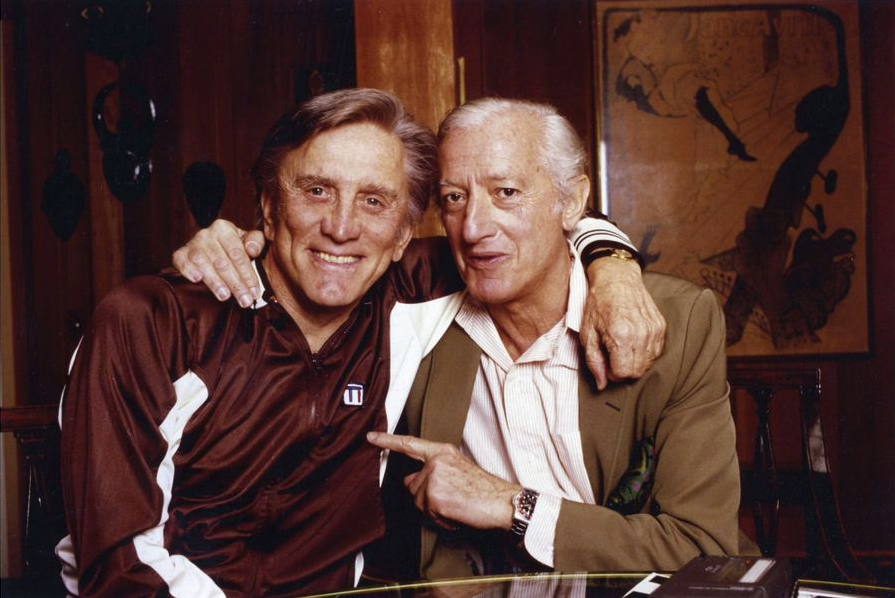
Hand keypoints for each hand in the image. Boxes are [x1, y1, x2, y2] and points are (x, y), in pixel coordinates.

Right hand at [171, 219, 265, 306]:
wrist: (212, 247)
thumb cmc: (233, 247)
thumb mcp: (248, 242)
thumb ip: (256, 242)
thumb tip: (253, 250)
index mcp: (224, 228)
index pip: (237, 254)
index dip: (247, 274)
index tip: (254, 291)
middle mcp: (206, 234)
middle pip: (222, 262)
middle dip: (235, 284)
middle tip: (244, 301)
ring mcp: (192, 244)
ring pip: (203, 263)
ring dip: (215, 281)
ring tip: (225, 296)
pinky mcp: (180, 254)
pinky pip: (181, 261)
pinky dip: (188, 269)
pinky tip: (197, 279)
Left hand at [367, 431, 519, 530]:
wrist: (501, 502)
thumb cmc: (484, 490)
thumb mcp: (458, 469)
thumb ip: (434, 470)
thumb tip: (412, 481)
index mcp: (442, 452)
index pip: (410, 445)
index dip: (388, 441)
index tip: (372, 436)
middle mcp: (435, 461)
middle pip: (412, 484)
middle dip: (426, 496)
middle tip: (451, 498)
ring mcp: (433, 478)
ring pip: (419, 501)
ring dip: (434, 509)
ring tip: (456, 505)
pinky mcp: (434, 496)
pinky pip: (427, 514)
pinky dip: (440, 519)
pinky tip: (456, 513)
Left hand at [581, 257, 665, 388]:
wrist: (617, 279)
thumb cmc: (598, 305)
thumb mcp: (587, 334)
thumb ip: (594, 361)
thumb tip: (602, 385)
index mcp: (621, 335)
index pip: (622, 373)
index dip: (611, 372)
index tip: (604, 361)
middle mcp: (641, 334)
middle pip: (637, 372)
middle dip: (622, 369)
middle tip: (612, 355)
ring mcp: (654, 331)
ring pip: (648, 364)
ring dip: (633, 361)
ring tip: (621, 346)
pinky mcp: (661, 327)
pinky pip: (655, 353)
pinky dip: (643, 352)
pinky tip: (632, 340)